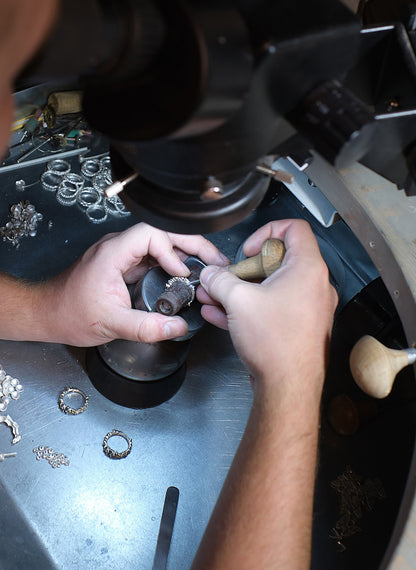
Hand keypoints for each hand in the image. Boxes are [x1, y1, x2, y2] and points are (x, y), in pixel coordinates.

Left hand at [42, 222, 227, 345]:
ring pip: (159, 244)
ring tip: (206, 267)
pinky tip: (184, 277)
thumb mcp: (111, 324)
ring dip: (184, 253)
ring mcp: (121, 256)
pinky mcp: (123, 265)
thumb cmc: (68, 312)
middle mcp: (117, 248)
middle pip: (161, 233)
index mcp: (112, 253)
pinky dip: (172, 265)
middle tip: (214, 260)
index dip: (172, 250)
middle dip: (191, 244)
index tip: (181, 273)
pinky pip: (152, 258)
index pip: (151, 234)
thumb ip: (146, 327)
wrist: (47, 313)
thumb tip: (177, 327)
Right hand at [197, 219, 337, 394]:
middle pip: (277, 261)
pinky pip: (271, 308)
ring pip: (270, 288)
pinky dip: (248, 308)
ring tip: (213, 296)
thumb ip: (220, 280)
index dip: (267, 231)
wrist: (288, 387)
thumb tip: (211, 275)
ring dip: (240, 290)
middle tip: (226, 278)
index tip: (248, 249)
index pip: (294, 229)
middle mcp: (312, 286)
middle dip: (243, 269)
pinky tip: (220, 315)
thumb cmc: (277, 344)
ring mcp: (306, 308)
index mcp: (307, 269)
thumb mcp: (238, 301)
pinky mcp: (297, 327)